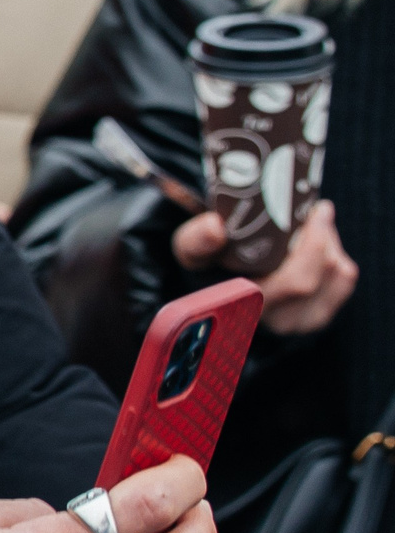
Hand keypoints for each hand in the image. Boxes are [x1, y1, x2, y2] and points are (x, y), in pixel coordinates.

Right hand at [172, 200, 355, 333]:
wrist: (217, 287)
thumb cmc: (205, 265)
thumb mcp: (189, 251)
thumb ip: (196, 241)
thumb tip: (215, 228)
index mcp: (252, 309)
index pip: (297, 284)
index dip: (314, 247)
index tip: (315, 212)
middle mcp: (281, 322)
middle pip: (325, 273)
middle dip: (323, 236)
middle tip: (315, 210)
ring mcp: (305, 322)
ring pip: (338, 273)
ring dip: (329, 243)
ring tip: (310, 226)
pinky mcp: (321, 315)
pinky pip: (344, 278)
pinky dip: (336, 254)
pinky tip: (317, 245)